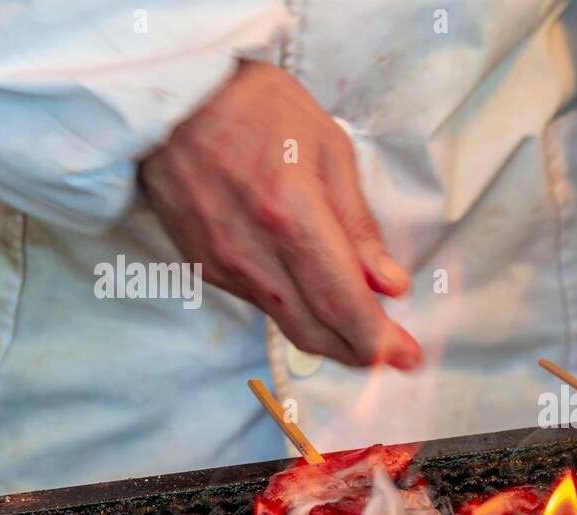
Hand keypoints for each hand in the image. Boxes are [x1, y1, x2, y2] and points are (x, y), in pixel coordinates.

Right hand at [139, 60, 420, 368]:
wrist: (168, 95)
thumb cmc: (254, 106)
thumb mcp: (327, 146)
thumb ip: (358, 224)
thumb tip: (389, 284)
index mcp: (289, 213)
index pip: (343, 302)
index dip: (380, 340)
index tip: (409, 357)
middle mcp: (251, 250)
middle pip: (316, 331)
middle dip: (361, 352)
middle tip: (393, 355)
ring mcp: (222, 263)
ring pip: (288, 324)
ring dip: (331, 337)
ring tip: (364, 332)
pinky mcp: (204, 266)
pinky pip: (262, 304)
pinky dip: (297, 312)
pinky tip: (319, 303)